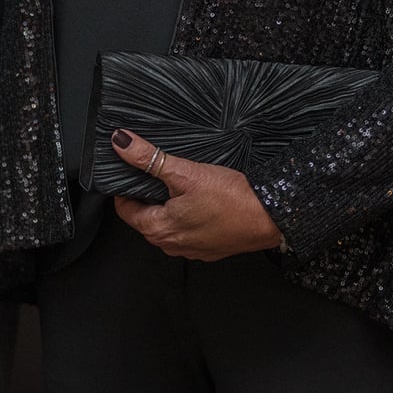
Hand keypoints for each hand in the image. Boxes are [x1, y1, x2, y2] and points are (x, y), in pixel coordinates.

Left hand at [109, 128, 284, 261]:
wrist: (269, 217)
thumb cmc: (232, 199)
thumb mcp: (185, 172)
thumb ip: (149, 158)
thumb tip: (122, 143)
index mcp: (158, 229)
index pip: (124, 209)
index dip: (125, 187)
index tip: (132, 171)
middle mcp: (171, 245)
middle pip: (144, 217)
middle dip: (147, 195)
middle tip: (159, 173)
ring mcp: (190, 250)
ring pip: (167, 224)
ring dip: (168, 206)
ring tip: (182, 184)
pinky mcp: (208, 248)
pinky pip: (187, 231)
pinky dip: (187, 216)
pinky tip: (200, 200)